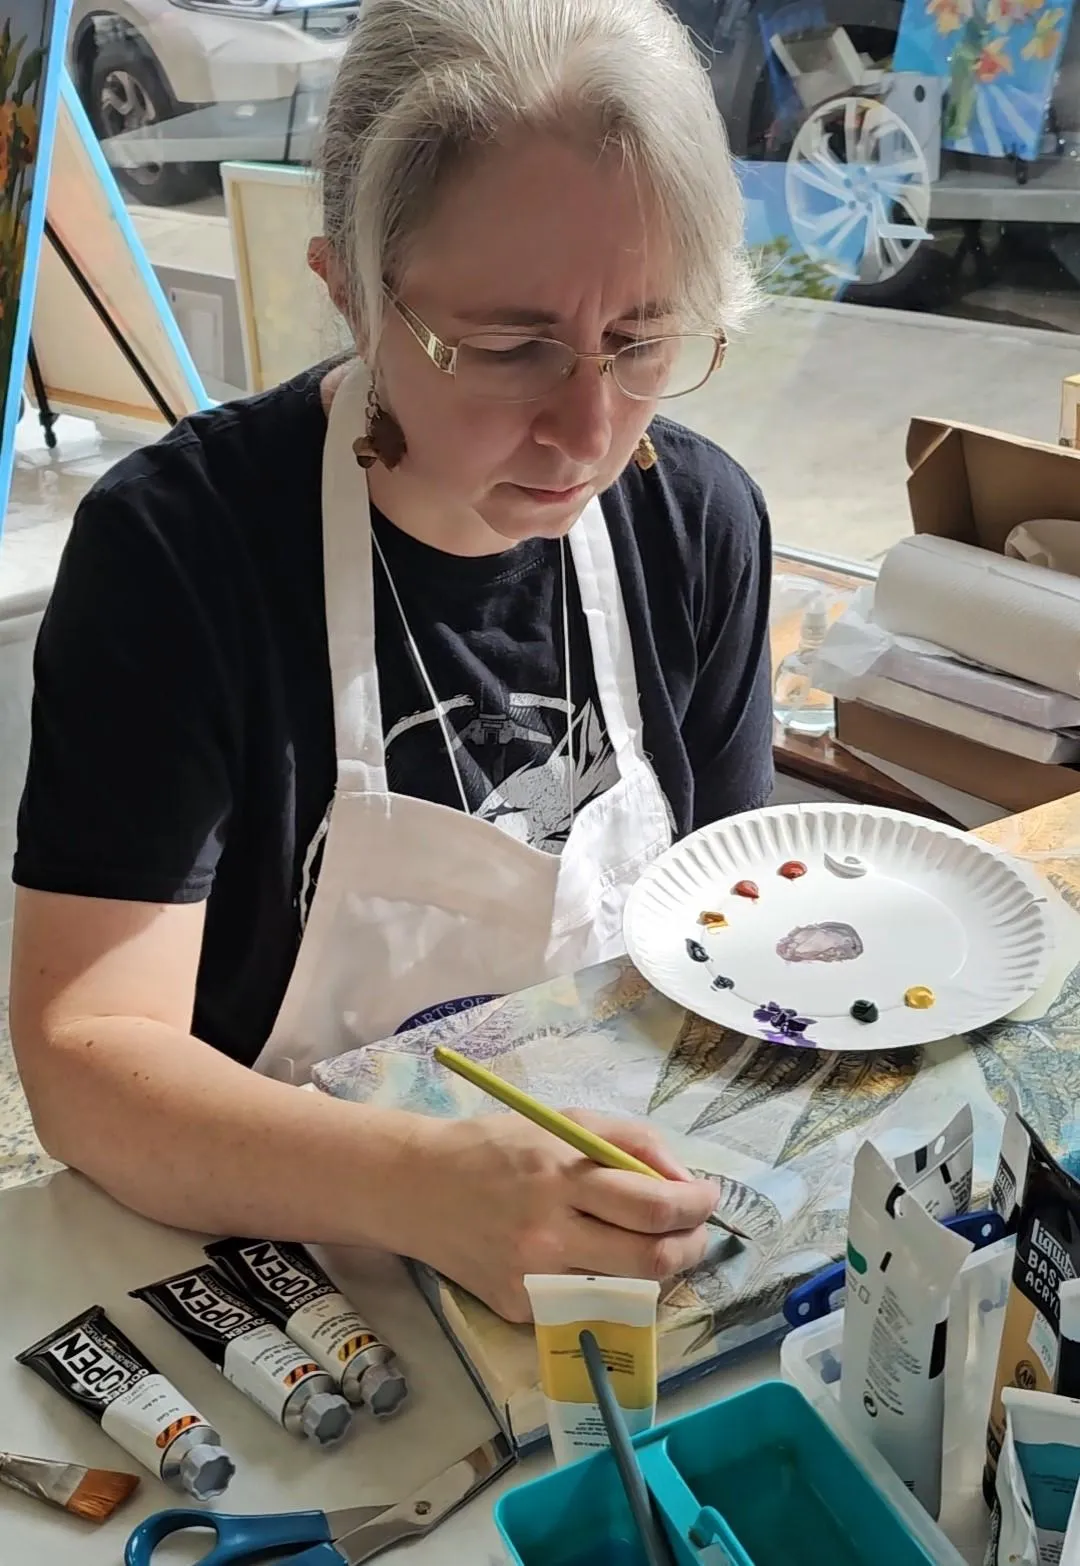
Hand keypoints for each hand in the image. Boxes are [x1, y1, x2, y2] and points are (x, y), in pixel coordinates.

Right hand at [404, 1109, 717, 1321]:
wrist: (413, 1187)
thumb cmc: (496, 1146)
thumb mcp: (562, 1122)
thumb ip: (629, 1144)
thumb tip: (683, 1182)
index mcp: (561, 1176)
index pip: (654, 1206)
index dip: (696, 1205)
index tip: (707, 1197)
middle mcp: (549, 1233)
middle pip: (650, 1260)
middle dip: (690, 1244)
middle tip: (694, 1229)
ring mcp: (532, 1278)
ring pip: (626, 1289)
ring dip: (656, 1267)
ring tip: (655, 1243)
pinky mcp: (518, 1308)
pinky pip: (583, 1300)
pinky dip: (604, 1280)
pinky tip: (594, 1257)